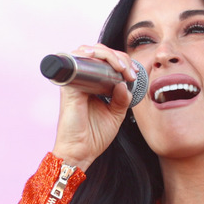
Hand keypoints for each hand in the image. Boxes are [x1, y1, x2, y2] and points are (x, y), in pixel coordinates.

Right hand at [51, 44, 140, 171]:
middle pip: (97, 52)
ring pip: (88, 51)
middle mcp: (80, 80)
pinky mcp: (69, 86)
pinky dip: (94, 56)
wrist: (81, 152)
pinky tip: (109, 64)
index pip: (104, 61)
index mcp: (91, 85)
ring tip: (123, 68)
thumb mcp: (116, 114)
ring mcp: (73, 81)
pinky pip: (79, 61)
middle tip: (130, 72)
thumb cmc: (94, 136)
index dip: (121, 61)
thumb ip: (122, 98)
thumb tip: (125, 83)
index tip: (134, 74)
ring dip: (109, 54)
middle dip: (119, 56)